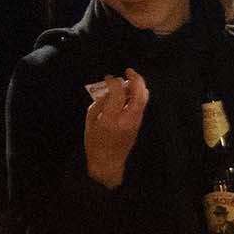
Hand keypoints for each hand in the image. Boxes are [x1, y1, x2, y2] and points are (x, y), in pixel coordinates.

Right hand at [83, 69, 148, 188]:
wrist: (107, 162)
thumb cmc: (95, 142)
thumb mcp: (91, 120)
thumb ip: (101, 102)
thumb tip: (110, 89)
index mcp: (111, 120)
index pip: (118, 94)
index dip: (113, 82)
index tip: (108, 78)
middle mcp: (126, 120)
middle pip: (138, 95)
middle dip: (136, 79)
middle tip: (129, 71)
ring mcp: (135, 122)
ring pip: (143, 99)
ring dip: (138, 86)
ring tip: (129, 80)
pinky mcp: (138, 124)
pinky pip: (141, 104)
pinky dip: (138, 94)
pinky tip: (129, 92)